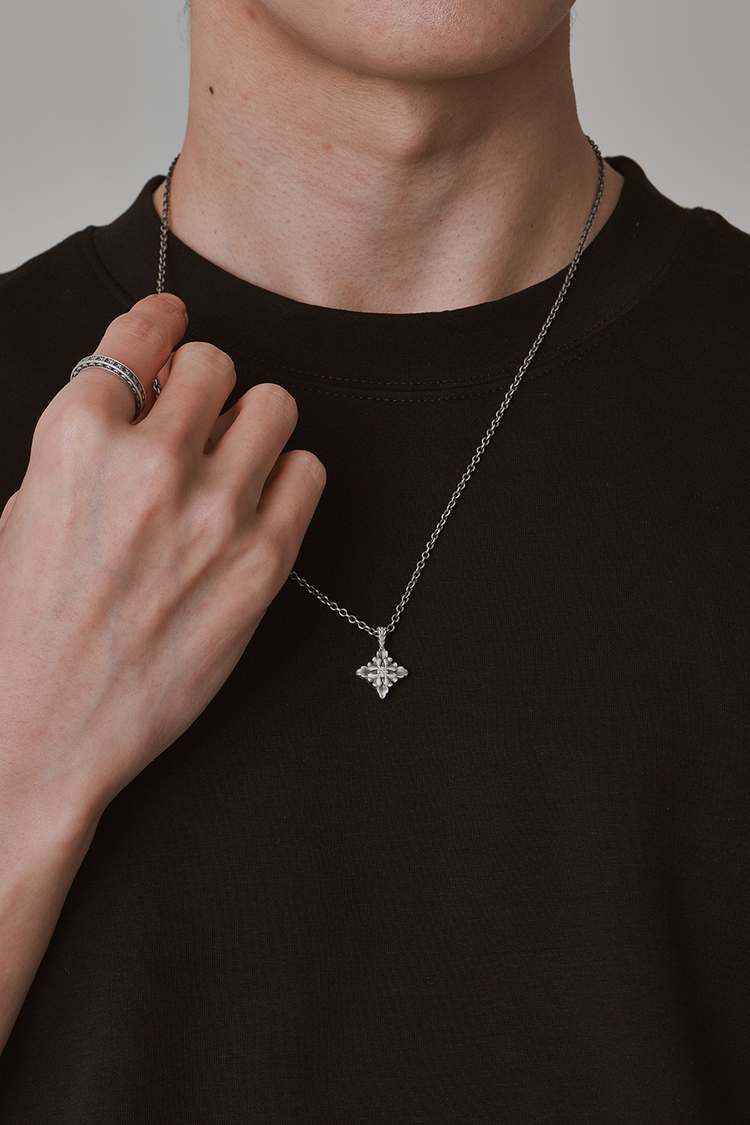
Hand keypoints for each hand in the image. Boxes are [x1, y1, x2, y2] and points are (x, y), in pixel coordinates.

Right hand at [0, 293, 324, 820]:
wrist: (41, 731)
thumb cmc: (26, 628)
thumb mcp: (29, 508)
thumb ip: (90, 442)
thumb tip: (151, 394)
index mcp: (76, 438)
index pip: (140, 333)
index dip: (159, 319)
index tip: (171, 323)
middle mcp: (149, 464)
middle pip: (216, 362)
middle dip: (204, 383)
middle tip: (196, 417)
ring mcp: (212, 514)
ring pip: (274, 406)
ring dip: (252, 423)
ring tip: (230, 461)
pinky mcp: (262, 564)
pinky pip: (307, 472)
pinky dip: (286, 477)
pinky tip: (257, 503)